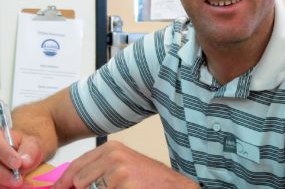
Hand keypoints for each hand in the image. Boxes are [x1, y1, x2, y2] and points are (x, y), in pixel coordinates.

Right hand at [0, 130, 43, 187]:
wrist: (22, 158)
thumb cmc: (25, 148)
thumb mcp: (32, 144)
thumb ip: (29, 150)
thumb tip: (25, 161)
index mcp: (0, 138)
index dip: (7, 155)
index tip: (18, 164)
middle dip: (5, 175)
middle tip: (19, 181)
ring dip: (6, 184)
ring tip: (23, 185)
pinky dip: (7, 188)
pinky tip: (20, 187)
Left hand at [54, 140, 199, 188]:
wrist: (172, 186)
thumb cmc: (147, 179)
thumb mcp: (121, 168)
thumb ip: (97, 170)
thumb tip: (70, 183)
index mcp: (110, 148)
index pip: (76, 165)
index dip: (63, 182)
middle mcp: (112, 154)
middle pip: (77, 181)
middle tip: (94, 188)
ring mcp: (117, 169)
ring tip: (121, 186)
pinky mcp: (123, 183)